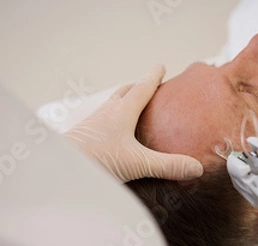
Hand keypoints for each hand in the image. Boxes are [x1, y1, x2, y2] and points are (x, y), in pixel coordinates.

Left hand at [64, 64, 203, 181]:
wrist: (60, 167)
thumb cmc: (98, 160)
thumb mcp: (138, 163)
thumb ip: (168, 165)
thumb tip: (196, 168)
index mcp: (122, 111)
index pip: (142, 87)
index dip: (153, 76)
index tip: (160, 66)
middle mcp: (106, 112)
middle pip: (124, 93)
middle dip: (137, 87)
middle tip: (148, 86)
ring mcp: (93, 123)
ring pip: (111, 105)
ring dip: (123, 102)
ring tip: (132, 109)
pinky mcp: (84, 136)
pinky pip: (102, 121)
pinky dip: (112, 120)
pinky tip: (114, 135)